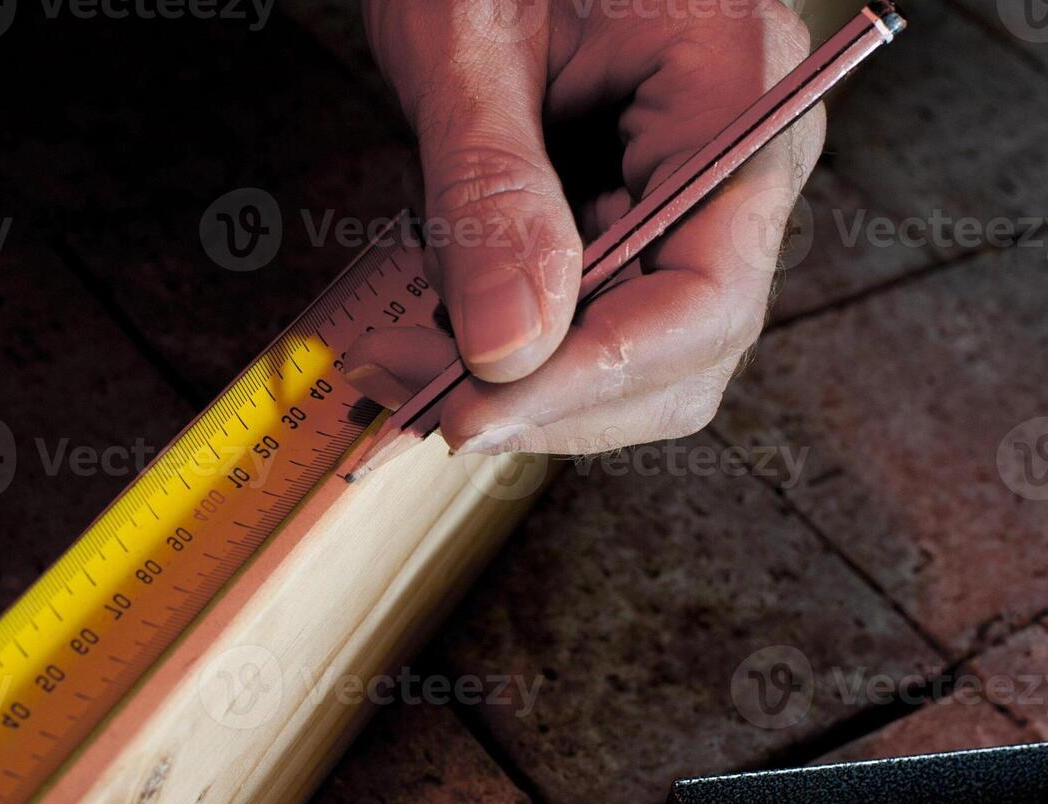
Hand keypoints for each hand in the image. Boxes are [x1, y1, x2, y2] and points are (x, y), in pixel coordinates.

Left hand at [347, 0, 822, 454]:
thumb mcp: (468, 42)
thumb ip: (490, 189)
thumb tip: (508, 347)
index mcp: (738, 90)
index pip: (708, 292)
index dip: (595, 374)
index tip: (475, 411)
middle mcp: (740, 155)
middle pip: (685, 349)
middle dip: (551, 395)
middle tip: (421, 398)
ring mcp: (694, 190)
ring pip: (643, 355)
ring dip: (527, 385)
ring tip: (412, 364)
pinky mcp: (638, 209)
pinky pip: (599, 316)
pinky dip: (518, 346)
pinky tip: (440, 332)